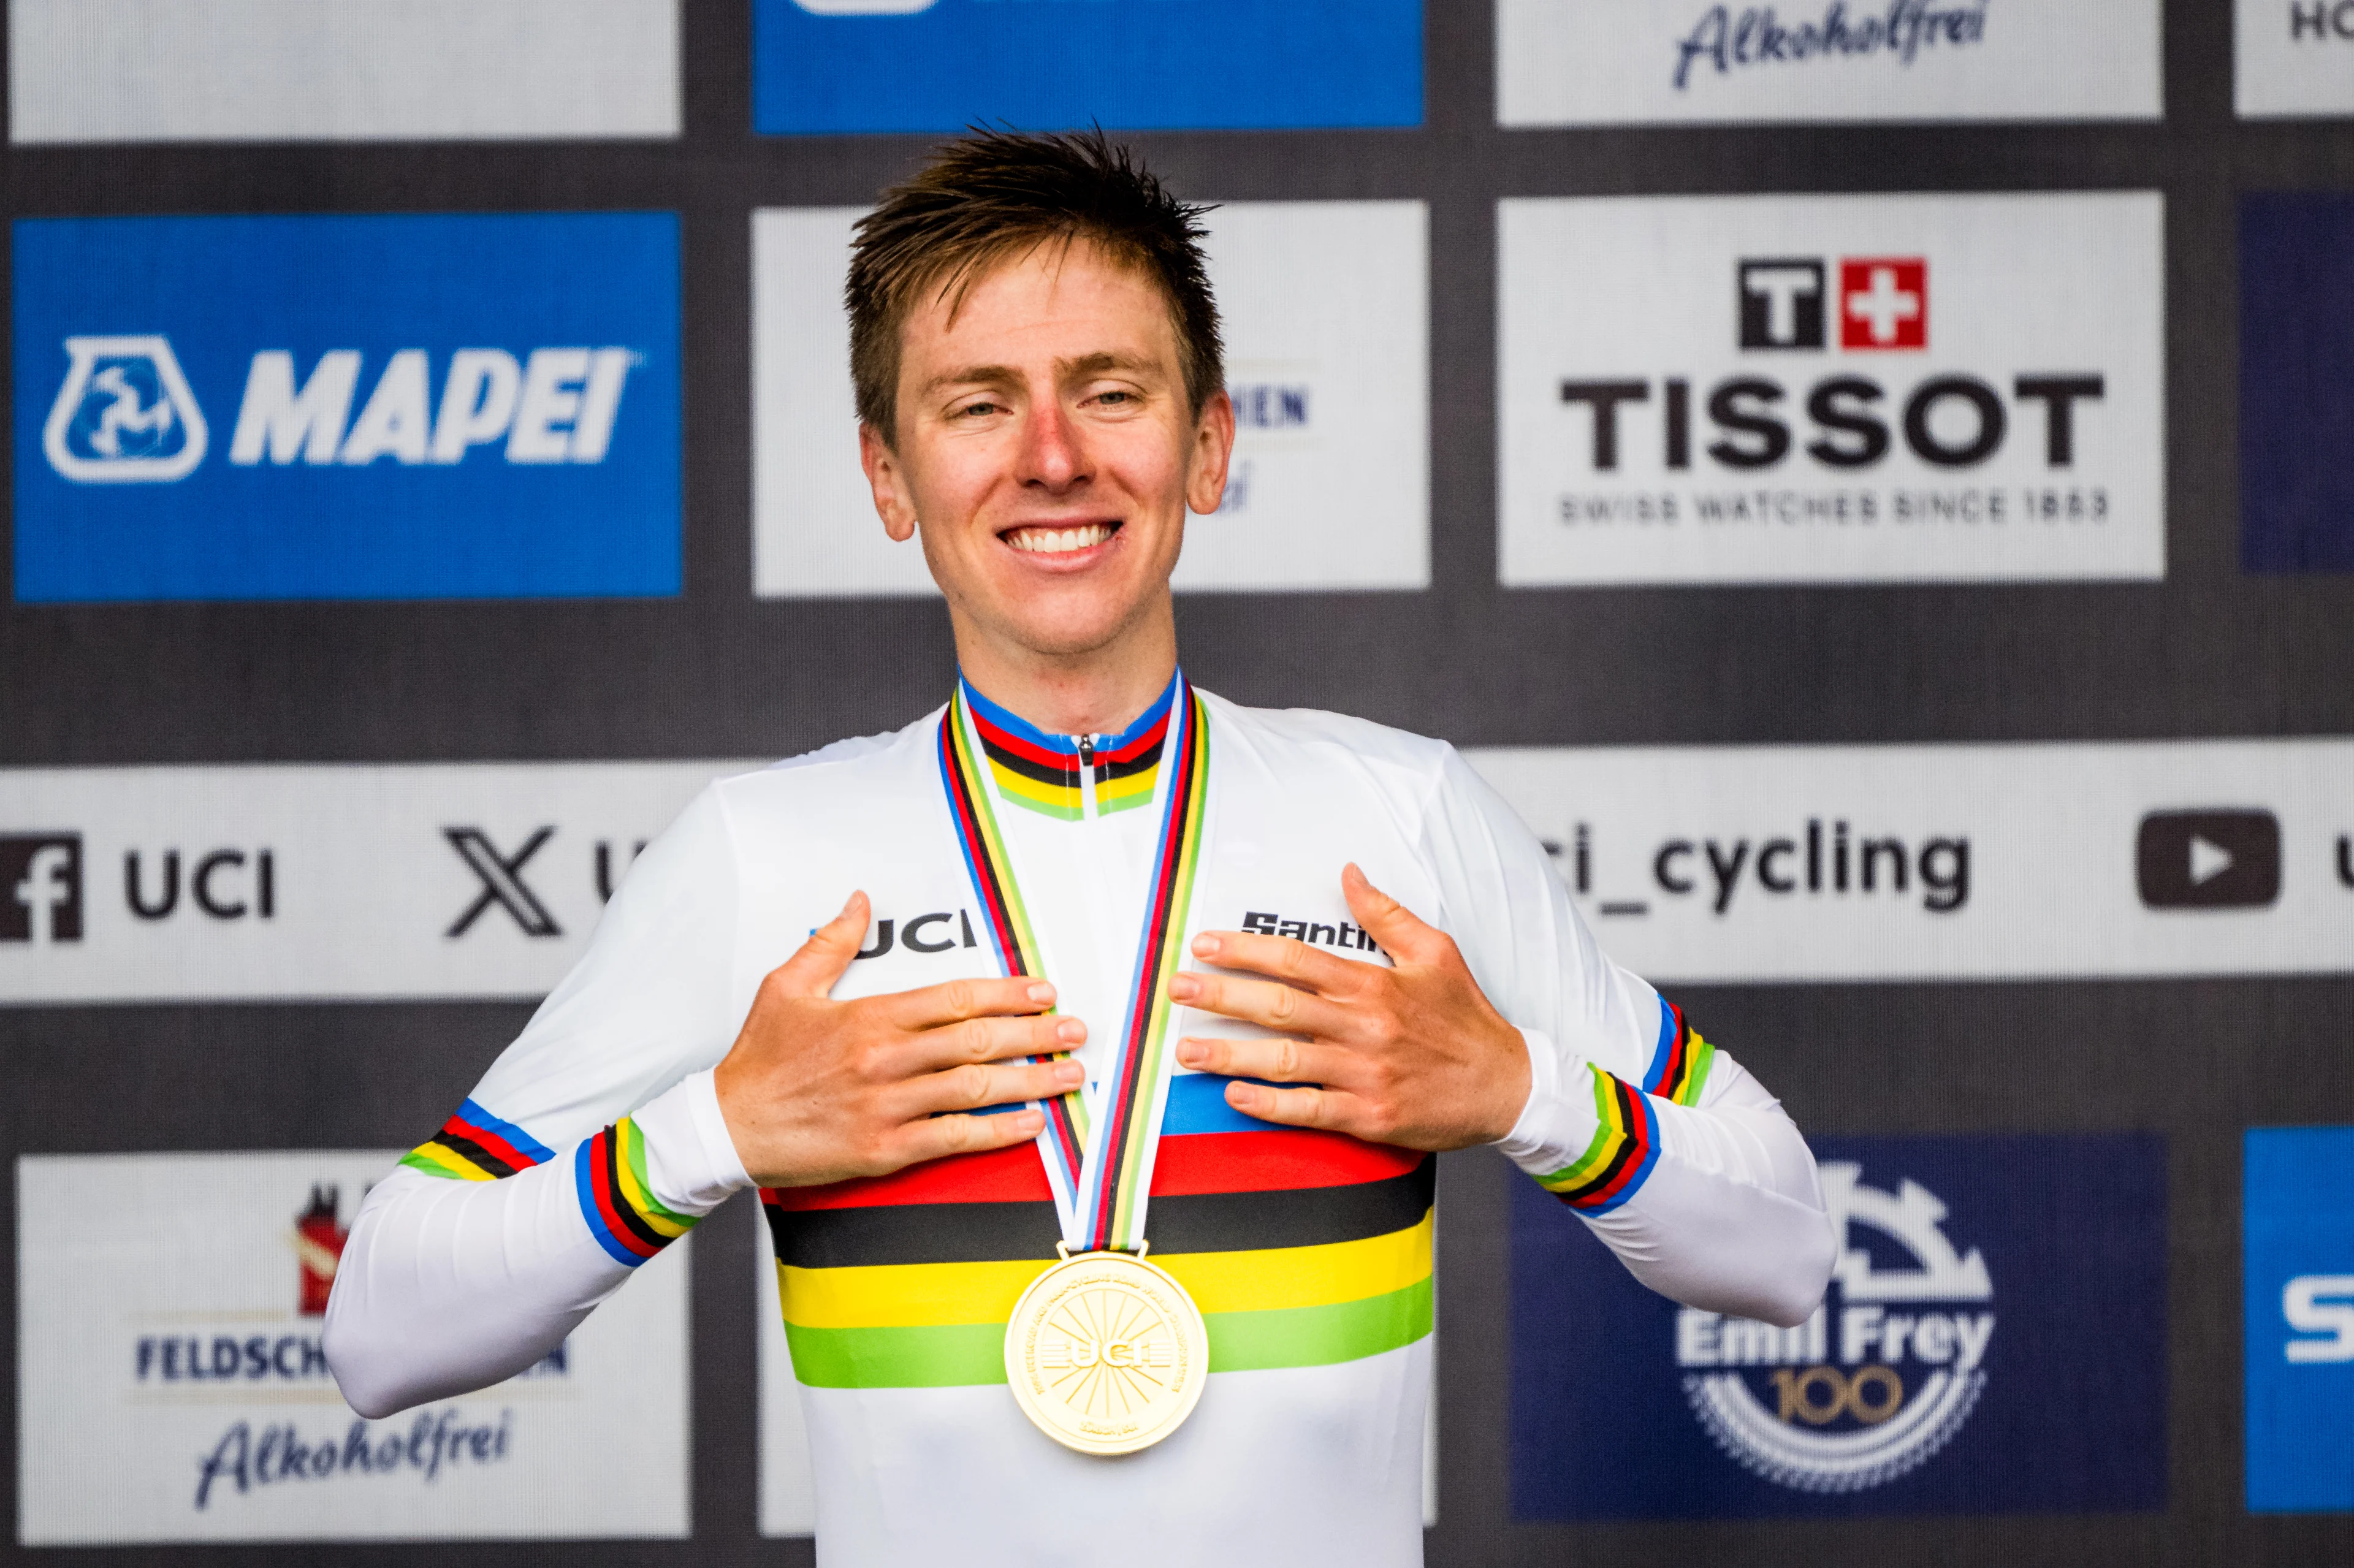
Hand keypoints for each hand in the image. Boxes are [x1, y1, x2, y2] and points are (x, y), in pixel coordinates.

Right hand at [713, 892, 1084, 1186]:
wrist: (727, 1127)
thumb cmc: (759, 1059)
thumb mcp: (786, 986)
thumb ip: (832, 943)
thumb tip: (859, 900)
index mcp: (869, 1017)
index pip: (954, 998)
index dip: (1006, 994)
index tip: (1042, 991)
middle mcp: (884, 1059)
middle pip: (976, 1040)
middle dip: (1035, 1034)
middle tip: (1074, 1029)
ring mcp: (887, 1106)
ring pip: (975, 1088)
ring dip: (1031, 1081)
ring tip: (1070, 1073)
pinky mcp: (884, 1149)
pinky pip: (954, 1138)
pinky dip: (998, 1131)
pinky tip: (1032, 1124)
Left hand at [1169, 864, 1530, 1150]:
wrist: (1508, 1087)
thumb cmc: (1468, 1019)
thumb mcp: (1436, 953)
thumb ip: (1386, 914)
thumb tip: (1349, 873)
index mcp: (1374, 984)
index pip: (1296, 959)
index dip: (1245, 950)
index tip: (1205, 945)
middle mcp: (1364, 1027)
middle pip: (1279, 1006)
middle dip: (1221, 995)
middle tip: (1177, 989)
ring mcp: (1365, 1074)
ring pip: (1285, 1061)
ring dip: (1230, 1055)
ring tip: (1187, 1050)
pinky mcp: (1370, 1116)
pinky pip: (1309, 1110)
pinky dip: (1269, 1104)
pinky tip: (1235, 1097)